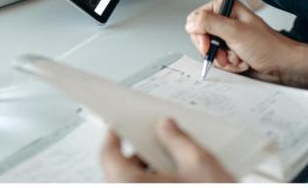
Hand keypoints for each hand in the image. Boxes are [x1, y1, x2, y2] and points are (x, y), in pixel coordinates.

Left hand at [99, 118, 234, 181]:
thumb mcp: (199, 162)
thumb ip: (178, 139)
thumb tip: (166, 127)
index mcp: (131, 184)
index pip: (108, 155)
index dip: (112, 136)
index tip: (117, 124)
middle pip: (120, 172)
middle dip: (138, 155)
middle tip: (154, 141)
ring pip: (133, 183)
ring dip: (147, 172)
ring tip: (172, 163)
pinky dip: (156, 183)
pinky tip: (178, 179)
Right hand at [185, 0, 307, 88]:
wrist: (283, 65)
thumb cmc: (267, 46)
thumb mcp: (235, 32)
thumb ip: (210, 24)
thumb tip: (190, 22)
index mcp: (225, 8)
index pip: (196, 19)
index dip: (200, 34)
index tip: (209, 45)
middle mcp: (225, 21)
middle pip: (201, 37)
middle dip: (215, 51)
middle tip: (227, 53)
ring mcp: (228, 37)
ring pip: (210, 52)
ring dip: (224, 60)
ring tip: (239, 58)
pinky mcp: (231, 51)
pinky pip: (219, 60)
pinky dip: (230, 65)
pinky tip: (243, 62)